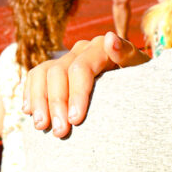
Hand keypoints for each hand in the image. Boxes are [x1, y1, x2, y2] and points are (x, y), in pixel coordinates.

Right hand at [23, 31, 148, 137]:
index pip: (80, 69)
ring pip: (41, 74)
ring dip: (39, 101)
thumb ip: (128, 55)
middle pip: (58, 73)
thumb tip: (110, 39)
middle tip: (60, 132)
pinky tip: (29, 113)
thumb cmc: (142, 82)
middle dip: (56, 104)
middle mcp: (80, 50)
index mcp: (100, 47)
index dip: (76, 94)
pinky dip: (30, 94)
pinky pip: (34, 77)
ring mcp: (65, 59)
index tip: (75, 120)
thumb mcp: (142, 71)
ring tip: (41, 126)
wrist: (137, 88)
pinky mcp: (54, 71)